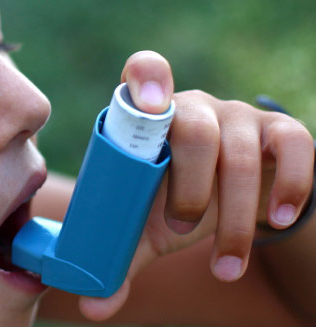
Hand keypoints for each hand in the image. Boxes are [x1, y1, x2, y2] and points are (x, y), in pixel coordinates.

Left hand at [77, 51, 314, 320]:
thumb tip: (91, 307)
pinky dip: (291, 184)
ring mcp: (237, 117)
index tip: (149, 107)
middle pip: (194, 130)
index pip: (145, 71)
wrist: (230, 202)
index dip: (147, 79)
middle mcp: (193, 107)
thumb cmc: (177, 203)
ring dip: (234, 216)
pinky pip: (296, 144)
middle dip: (189, 188)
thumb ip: (120, 258)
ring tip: (225, 265)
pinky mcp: (279, 132)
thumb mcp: (147, 227)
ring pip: (241, 153)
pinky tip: (276, 219)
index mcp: (148, 118)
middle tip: (178, 231)